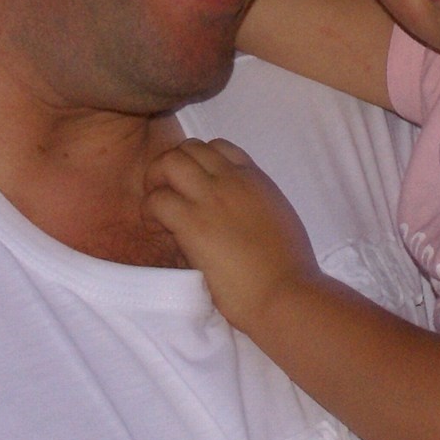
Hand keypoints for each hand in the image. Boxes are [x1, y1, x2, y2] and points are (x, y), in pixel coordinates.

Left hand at [143, 139, 319, 330]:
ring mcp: (211, 199)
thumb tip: (236, 211)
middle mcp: (232, 180)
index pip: (219, 147)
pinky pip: (157, 200)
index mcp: (255, 179)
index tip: (195, 186)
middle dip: (172, 166)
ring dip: (156, 181)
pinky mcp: (193, 224)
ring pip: (169, 162)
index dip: (199, 162)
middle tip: (169, 194)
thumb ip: (255, 204)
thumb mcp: (278, 218)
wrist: (285, 292)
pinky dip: (150, 212)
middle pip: (189, 148)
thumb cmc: (289, 267)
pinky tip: (159, 230)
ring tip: (159, 209)